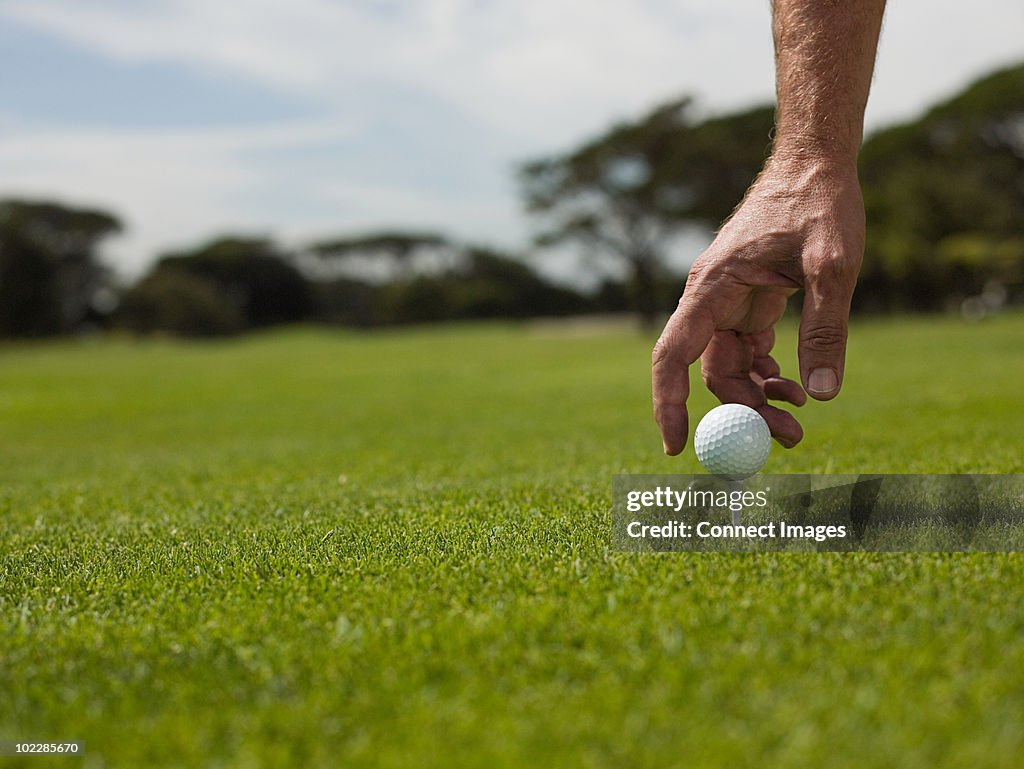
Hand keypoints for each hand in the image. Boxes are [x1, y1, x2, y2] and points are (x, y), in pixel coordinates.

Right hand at [652, 156, 864, 454]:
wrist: (817, 163)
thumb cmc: (819, 203)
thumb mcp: (831, 266)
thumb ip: (824, 330)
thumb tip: (821, 395)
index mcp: (712, 286)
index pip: (672, 355)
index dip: (667, 402)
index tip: (676, 446)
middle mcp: (711, 298)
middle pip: (709, 371)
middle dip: (742, 411)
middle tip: (788, 439)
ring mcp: (728, 301)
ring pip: (730, 366)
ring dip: (759, 397)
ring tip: (800, 420)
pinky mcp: (749, 302)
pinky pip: (748, 352)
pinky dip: (769, 374)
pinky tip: (798, 385)